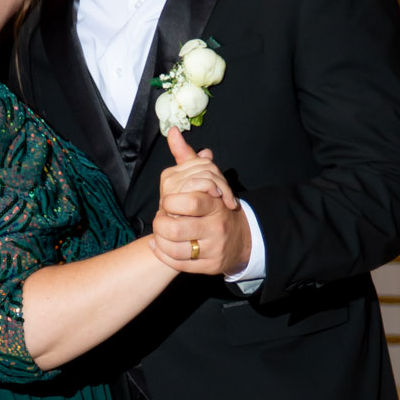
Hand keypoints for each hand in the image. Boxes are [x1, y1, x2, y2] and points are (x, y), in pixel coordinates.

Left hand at [151, 132, 251, 275]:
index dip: (171, 202)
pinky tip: (157, 245)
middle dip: (161, 223)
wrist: (242, 238)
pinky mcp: (209, 267)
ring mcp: (214, 249)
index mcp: (216, 205)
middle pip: (178, 227)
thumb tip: (173, 132)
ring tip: (157, 232)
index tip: (167, 201)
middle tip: (159, 218)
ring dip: (160, 240)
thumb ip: (187, 158)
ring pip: (176, 249)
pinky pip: (179, 264)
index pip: (191, 201)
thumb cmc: (217, 206)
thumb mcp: (207, 180)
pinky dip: (162, 254)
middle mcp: (217, 228)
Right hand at [159, 126, 236, 204]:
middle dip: (222, 182)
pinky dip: (215, 191)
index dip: (216, 173)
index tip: (223, 189)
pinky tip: (218, 201)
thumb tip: (200, 148)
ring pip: (206, 174)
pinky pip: (203, 183)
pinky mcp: (177, 197)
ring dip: (222, 189)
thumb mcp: (200, 187)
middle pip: (205, 167)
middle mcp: (168, 179)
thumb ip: (196, 165)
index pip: (201, 161)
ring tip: (226, 201)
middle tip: (228, 197)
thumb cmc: (199, 211)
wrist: (195, 237)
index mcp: (171, 174)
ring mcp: (170, 188)